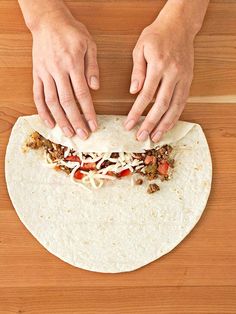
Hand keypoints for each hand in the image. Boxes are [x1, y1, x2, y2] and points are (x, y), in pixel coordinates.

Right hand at [32, 12, 98, 138]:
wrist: (48, 21)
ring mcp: (45, 73)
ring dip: (60, 120)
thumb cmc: (71, 31)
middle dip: (76, 121)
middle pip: (67, 102)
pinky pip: (38, 95)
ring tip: (68, 133)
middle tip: (83, 135)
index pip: (82, 94)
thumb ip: (92, 67)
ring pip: (52, 102)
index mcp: (72, 64)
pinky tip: (49, 123)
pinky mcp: (37, 74)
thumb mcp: (89, 44)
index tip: (94, 125)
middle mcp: (57, 70)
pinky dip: (42, 111)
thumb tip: (95, 87)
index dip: (88, 112)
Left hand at [125, 14, 193, 141]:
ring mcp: (183, 78)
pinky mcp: (188, 80)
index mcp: (158, 65)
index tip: (128, 125)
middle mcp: (173, 74)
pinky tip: (168, 126)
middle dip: (150, 123)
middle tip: (141, 136)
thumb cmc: (157, 35)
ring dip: (165, 124)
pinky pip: (183, 102)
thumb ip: (137, 70)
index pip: (145, 95)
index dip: (136, 112)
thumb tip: (134, 91)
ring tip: (156, 137)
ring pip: (175, 106)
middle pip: (161, 105)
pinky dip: (175, 116)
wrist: (179, 26)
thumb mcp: (140, 48)